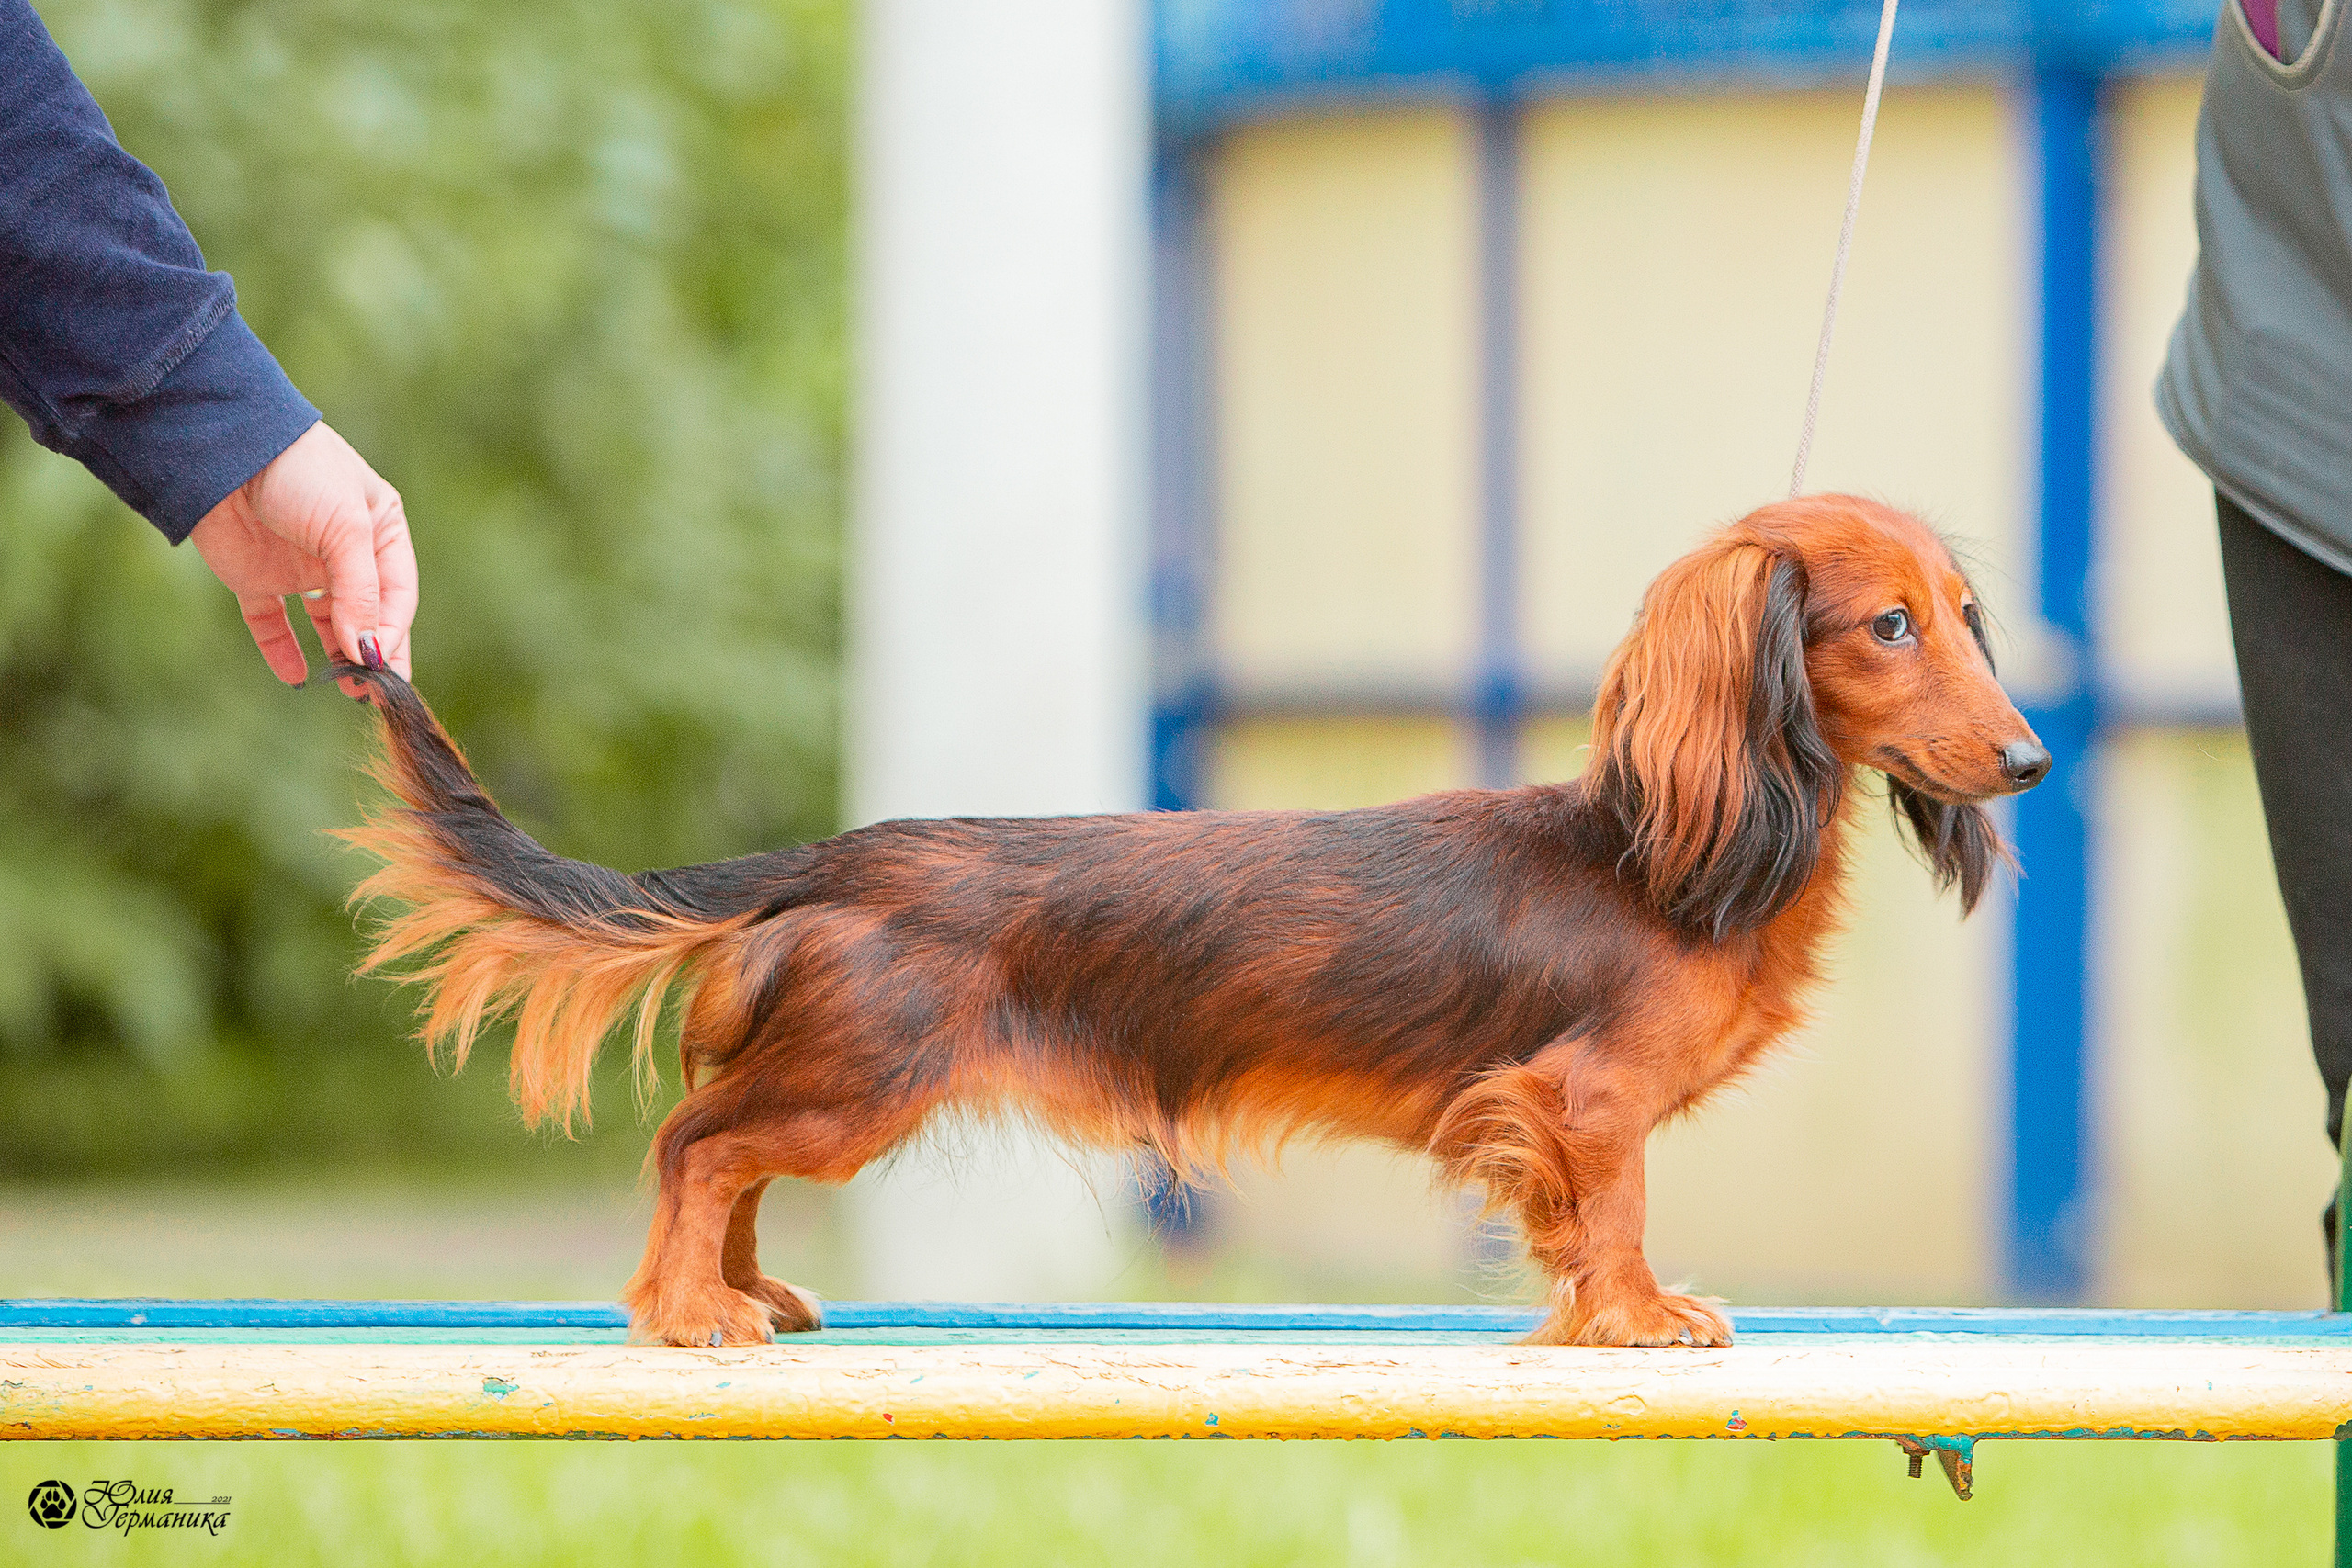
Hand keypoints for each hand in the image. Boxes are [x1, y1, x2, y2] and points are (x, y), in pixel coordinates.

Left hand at [187, 421, 415, 695]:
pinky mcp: (256, 578)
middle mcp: (345, 554)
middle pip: (368, 616)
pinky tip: (296, 676)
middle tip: (377, 694)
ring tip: (346, 688)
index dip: (392, 631)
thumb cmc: (301, 473)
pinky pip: (273, 623)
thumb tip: (370, 652)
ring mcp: (300, 568)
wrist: (221, 447)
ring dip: (337, 656)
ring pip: (327, 625)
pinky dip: (283, 650)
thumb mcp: (345, 530)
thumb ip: (361, 593)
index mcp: (380, 533)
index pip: (397, 596)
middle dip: (374, 654)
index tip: (381, 663)